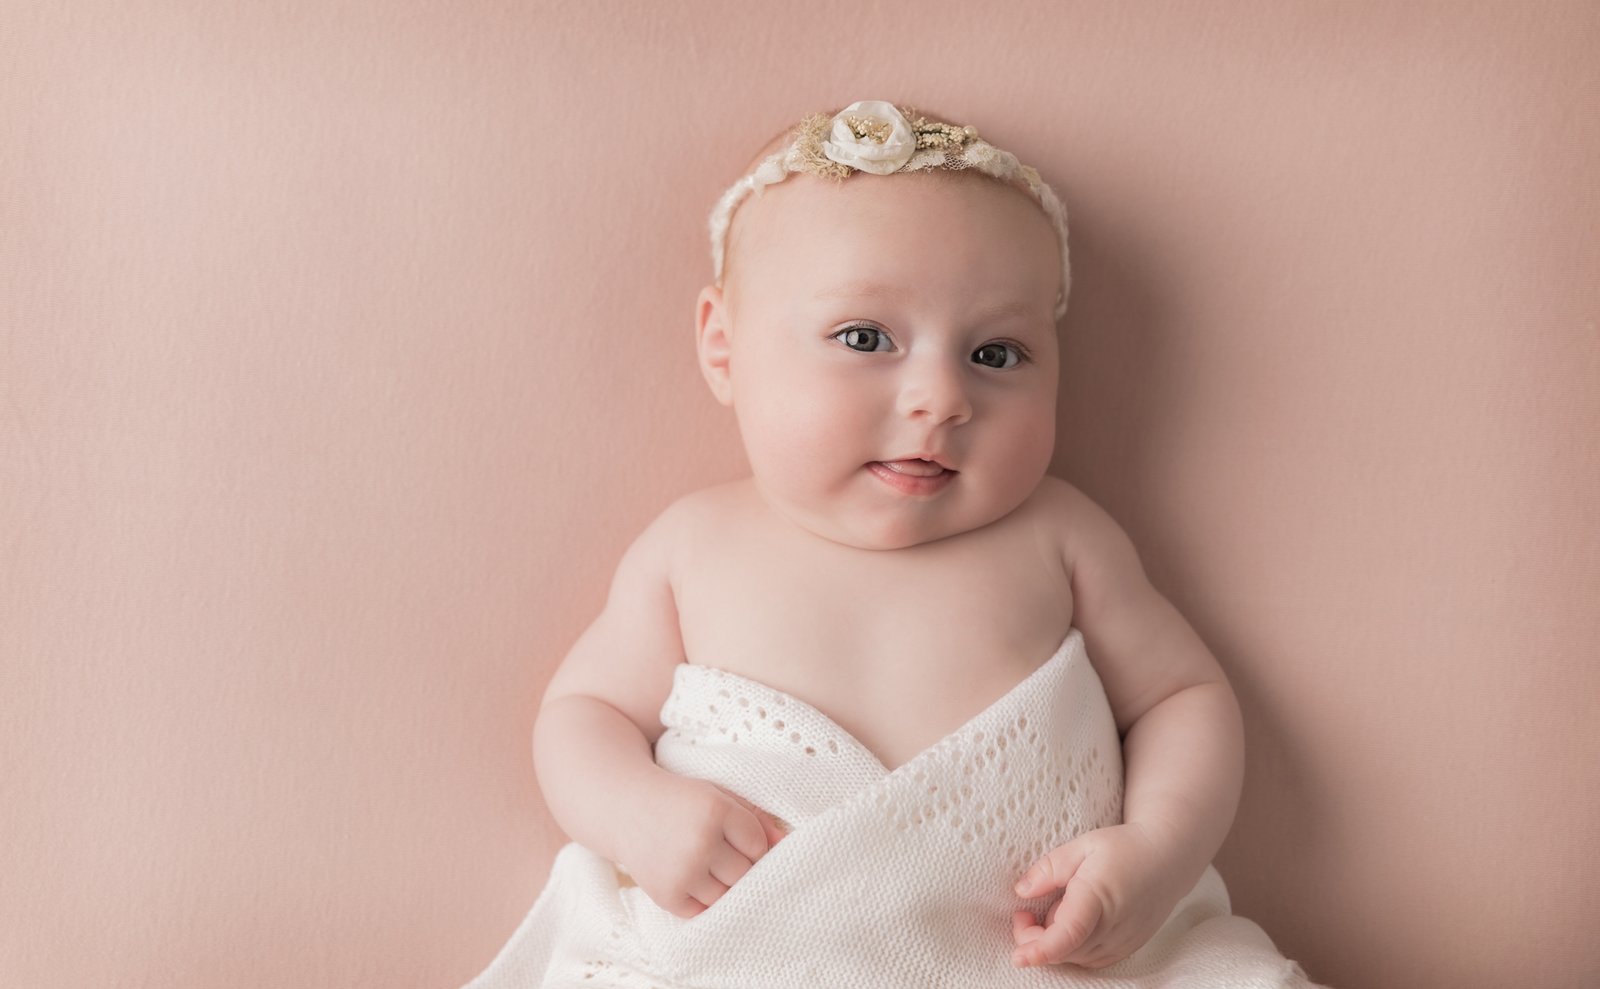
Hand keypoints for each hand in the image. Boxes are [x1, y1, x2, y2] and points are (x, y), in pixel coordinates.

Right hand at [616, 773, 787, 918]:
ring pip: (728, 896)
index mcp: (716, 810)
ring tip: (706, 865)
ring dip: (723, 885)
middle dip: (740, 866)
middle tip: (720, 852)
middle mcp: (700, 842)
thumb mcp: (719, 796)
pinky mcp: (667, 895)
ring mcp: (682, 871)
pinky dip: (703, 900)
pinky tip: (693, 878)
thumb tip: (787, 845)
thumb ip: (756, 819)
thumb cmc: (682, 801)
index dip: (752, 843)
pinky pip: (704, 911)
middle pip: (746, 874)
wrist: (626, 808)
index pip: (758, 845)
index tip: (735, 836)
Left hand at [1009, 822, 1188, 969]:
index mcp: (1098, 896)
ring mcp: (1123, 942)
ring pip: (1075, 958)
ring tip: (1052, 910)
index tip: (1018, 957)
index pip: (1067, 934)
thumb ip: (1050, 868)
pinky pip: (1090, 959)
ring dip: (1054, 943)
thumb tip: (1021, 891)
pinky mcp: (1127, 949)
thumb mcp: (1083, 845)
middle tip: (1024, 913)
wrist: (1169, 858)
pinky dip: (1072, 948)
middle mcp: (1113, 926)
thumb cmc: (1125, 847)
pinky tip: (1071, 922)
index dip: (1040, 950)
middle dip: (1034, 939)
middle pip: (1064, 951)